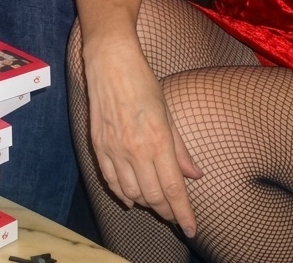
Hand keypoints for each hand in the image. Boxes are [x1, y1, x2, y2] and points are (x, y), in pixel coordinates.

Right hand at [83, 37, 201, 236]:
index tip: (191, 229)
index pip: (173, 189)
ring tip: (156, 204)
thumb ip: (180, 150)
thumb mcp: (168, 114)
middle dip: (166, 211)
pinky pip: (110, 181)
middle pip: (153, 196)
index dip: (183, 213)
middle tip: (175, 216)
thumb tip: (194, 176)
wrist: (110, 63)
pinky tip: (130, 198)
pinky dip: (121, 194)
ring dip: (145, 203)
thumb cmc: (143, 83)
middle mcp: (135, 150)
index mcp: (158, 140)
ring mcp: (114, 150)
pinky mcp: (98, 146)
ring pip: (131, 193)